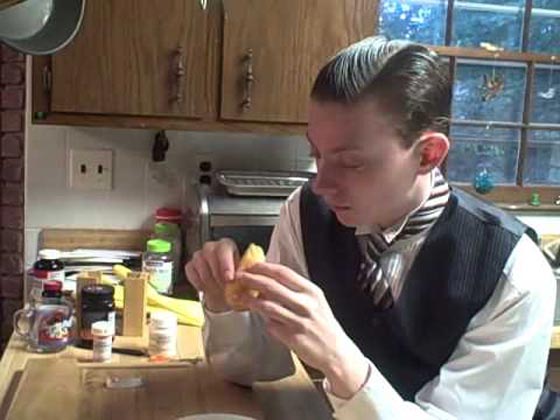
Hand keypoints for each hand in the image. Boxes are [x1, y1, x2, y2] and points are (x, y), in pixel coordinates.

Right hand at [185, 238, 238, 312]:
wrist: (225, 292)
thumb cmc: (237, 281)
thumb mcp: (244, 277)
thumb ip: (243, 275)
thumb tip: (242, 277)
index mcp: (227, 245)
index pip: (224, 249)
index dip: (226, 264)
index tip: (229, 278)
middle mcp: (212, 247)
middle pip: (209, 253)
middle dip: (217, 273)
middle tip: (224, 286)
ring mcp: (199, 255)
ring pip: (199, 262)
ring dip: (208, 278)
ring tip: (217, 289)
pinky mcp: (191, 265)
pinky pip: (190, 270)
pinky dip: (197, 281)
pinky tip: (205, 288)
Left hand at [236, 262, 369, 398]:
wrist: (335, 351)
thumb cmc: (322, 323)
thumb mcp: (315, 302)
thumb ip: (295, 291)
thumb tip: (269, 280)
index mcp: (312, 292)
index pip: (284, 273)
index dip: (265, 268)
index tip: (251, 265)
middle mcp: (306, 305)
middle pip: (272, 287)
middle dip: (252, 279)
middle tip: (239, 277)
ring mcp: (299, 322)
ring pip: (268, 306)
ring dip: (251, 300)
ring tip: (241, 297)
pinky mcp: (292, 338)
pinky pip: (271, 326)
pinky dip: (265, 321)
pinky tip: (262, 320)